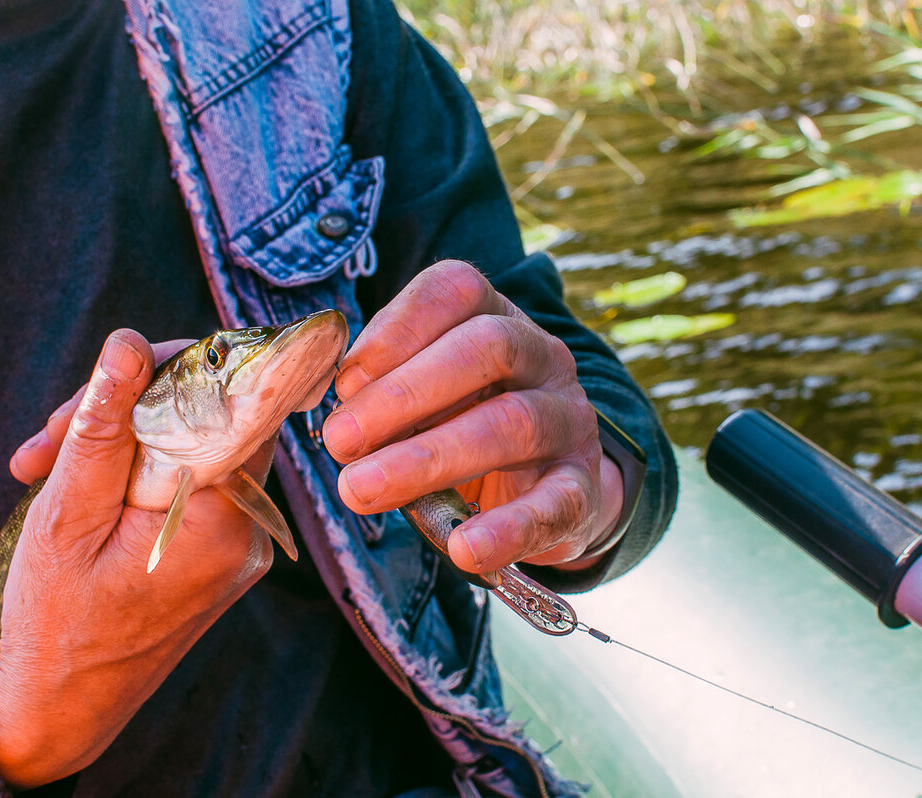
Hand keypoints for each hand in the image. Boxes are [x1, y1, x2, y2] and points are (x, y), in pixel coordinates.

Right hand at [0, 331, 274, 789]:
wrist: (64, 706)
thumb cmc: (58, 621)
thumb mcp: (67, 517)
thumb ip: (103, 429)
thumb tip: (129, 342)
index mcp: (224, 521)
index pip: (235, 405)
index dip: (178, 371)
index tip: (115, 371)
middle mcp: (247, 531)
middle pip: (210, 423)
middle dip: (129, 408)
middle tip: (49, 434)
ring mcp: (237, 544)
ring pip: (192, 450)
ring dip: (119, 442)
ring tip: (39, 466)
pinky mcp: (218, 552)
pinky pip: (187, 486)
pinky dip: (134, 475)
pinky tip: (74, 485)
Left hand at [323, 260, 623, 574]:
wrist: (548, 491)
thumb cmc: (463, 428)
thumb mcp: (424, 398)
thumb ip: (384, 392)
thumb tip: (340, 403)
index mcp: (497, 316)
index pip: (455, 292)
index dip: (396, 328)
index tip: (344, 381)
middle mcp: (542, 356)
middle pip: (486, 347)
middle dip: (404, 394)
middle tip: (340, 441)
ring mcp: (568, 419)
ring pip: (514, 422)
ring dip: (429, 458)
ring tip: (363, 490)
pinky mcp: (581, 487)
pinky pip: (554, 503)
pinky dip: (506, 529)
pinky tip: (462, 549)